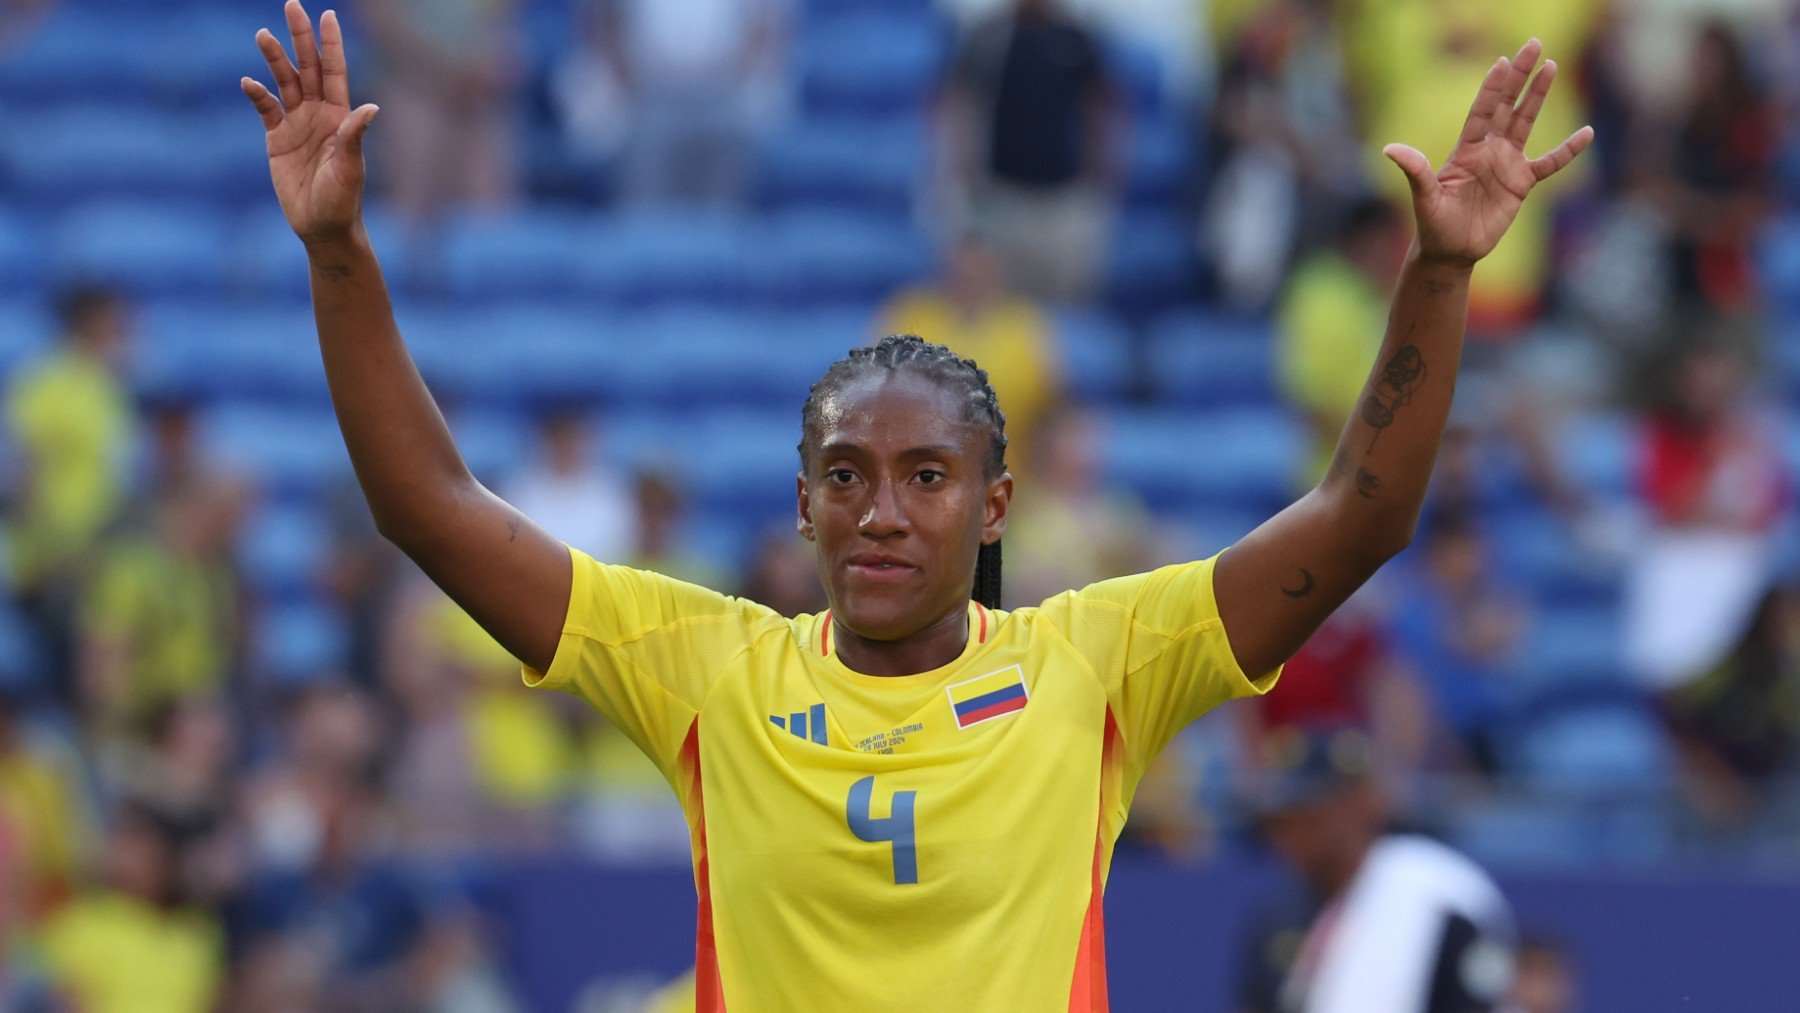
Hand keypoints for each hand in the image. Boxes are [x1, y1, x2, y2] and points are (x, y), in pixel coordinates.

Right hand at [240, 1, 379, 245]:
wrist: (322, 226)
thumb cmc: (343, 199)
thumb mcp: (350, 167)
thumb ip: (354, 136)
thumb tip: (370, 108)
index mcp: (340, 117)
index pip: (335, 72)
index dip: (331, 45)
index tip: (328, 16)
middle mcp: (319, 114)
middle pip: (309, 68)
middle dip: (301, 38)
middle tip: (292, 6)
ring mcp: (297, 124)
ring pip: (285, 82)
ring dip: (275, 59)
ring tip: (263, 35)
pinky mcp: (277, 139)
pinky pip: (265, 109)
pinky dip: (257, 94)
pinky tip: (248, 82)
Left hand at [1383, 40, 1592, 267]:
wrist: (1451, 251)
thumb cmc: (1434, 225)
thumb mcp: (1425, 198)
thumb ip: (1415, 171)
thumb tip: (1389, 149)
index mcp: (1466, 150)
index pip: (1482, 111)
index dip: (1492, 88)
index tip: (1503, 62)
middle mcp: (1488, 150)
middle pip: (1506, 106)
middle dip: (1520, 76)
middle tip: (1533, 45)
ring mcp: (1506, 164)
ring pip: (1526, 123)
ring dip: (1538, 96)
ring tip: (1552, 66)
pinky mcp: (1521, 184)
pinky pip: (1549, 163)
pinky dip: (1567, 150)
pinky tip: (1586, 133)